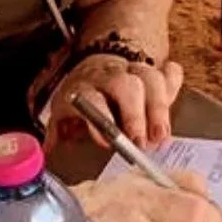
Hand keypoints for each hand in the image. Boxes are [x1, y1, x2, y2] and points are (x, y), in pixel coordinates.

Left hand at [45, 54, 183, 152]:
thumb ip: (58, 133)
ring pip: (152, 79)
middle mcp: (112, 76)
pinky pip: (170, 73)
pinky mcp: (156, 73)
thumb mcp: (62, 114)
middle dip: (137, 116)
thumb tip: (46, 153)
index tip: (107, 142)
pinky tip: (173, 102)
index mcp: (86, 87)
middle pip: (128, 86)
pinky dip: (174, 86)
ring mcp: (136, 72)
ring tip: (161, 136)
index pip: (93, 99)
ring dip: (159, 109)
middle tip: (142, 144)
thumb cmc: (82, 99)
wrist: (95, 68)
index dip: (102, 121)